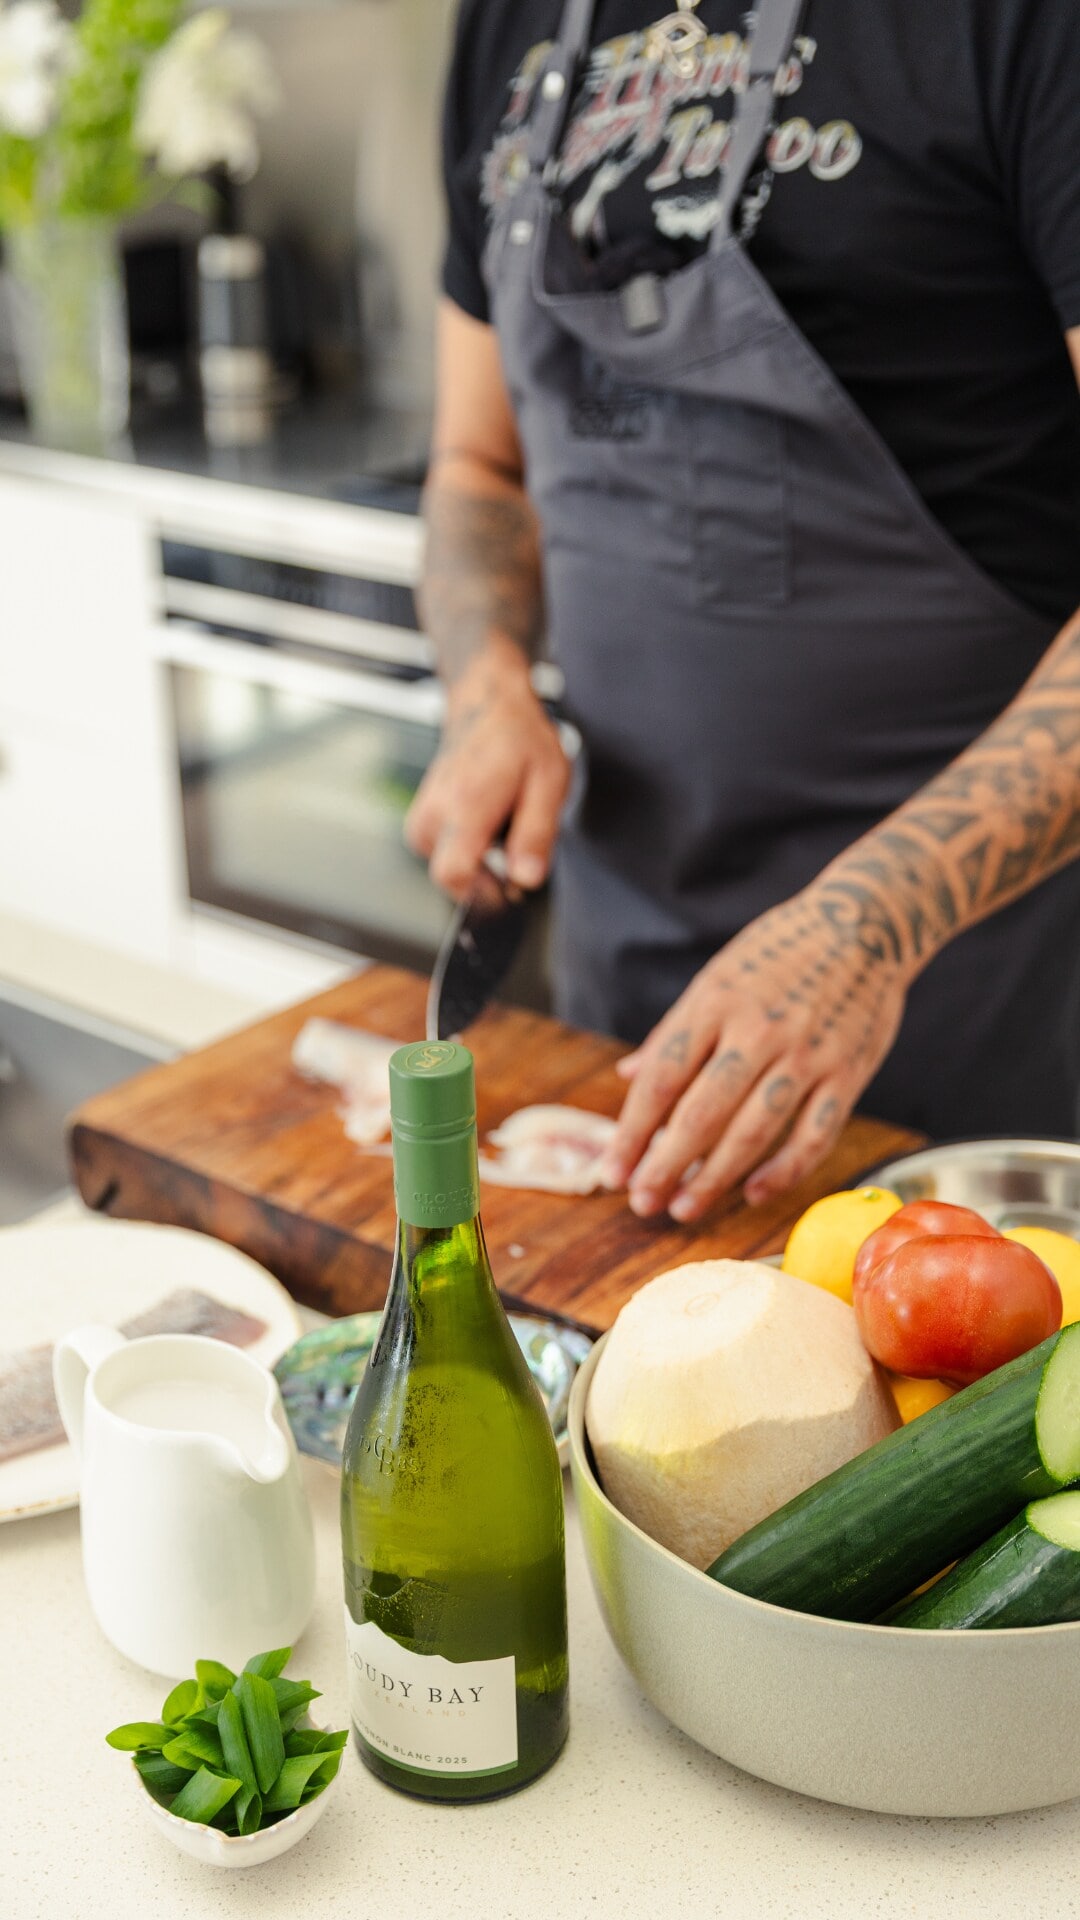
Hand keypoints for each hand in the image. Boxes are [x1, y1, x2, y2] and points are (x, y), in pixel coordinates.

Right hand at [405, 641, 571, 898]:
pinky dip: (470, 846)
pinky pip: (445, 853)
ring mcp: (421, 816)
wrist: (486, 705)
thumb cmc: (520, 739)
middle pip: (453, 878)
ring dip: (481, 858)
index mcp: (465, 805)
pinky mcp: (420, 821)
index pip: (452, 875)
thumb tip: (525, 880)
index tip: (509, 892)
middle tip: (516, 837)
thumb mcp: (549, 782)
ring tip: (503, 819)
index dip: (482, 896)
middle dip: (488, 874)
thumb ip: (536, 834)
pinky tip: (487, 817)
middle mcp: (433, 813)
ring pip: (450, 867)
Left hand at [598, 887, 909, 1218]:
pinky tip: (752, 1194)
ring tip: (684, 1209)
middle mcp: (758, 1029)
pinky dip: (783, 1170)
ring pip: (753, 1130)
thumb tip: (627, 1076)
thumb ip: (675, 1030)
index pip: (662, 1078)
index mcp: (716, 1001)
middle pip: (701, 1112)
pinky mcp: (848, 1072)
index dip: (633, 1131)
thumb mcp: (718, 975)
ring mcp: (807, 1053)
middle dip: (666, 1165)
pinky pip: (813, 1134)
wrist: (866, 923)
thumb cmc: (781, 951)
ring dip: (714, 1178)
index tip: (612, 1171)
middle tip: (641, 1203)